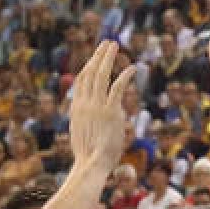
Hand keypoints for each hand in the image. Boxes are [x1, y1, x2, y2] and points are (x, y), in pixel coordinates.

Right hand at [67, 42, 133, 166]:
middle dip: (98, 56)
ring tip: (114, 45)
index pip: (81, 80)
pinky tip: (133, 68)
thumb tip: (90, 119)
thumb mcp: (82, 134)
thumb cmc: (89, 156)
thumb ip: (87, 121)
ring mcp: (97, 106)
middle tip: (108, 43)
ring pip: (101, 75)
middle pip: (90, 72)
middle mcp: (85, 104)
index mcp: (77, 108)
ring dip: (108, 58)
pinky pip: (117, 87)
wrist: (91, 165)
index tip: (97, 57)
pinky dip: (125, 76)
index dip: (89, 66)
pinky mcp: (110, 112)